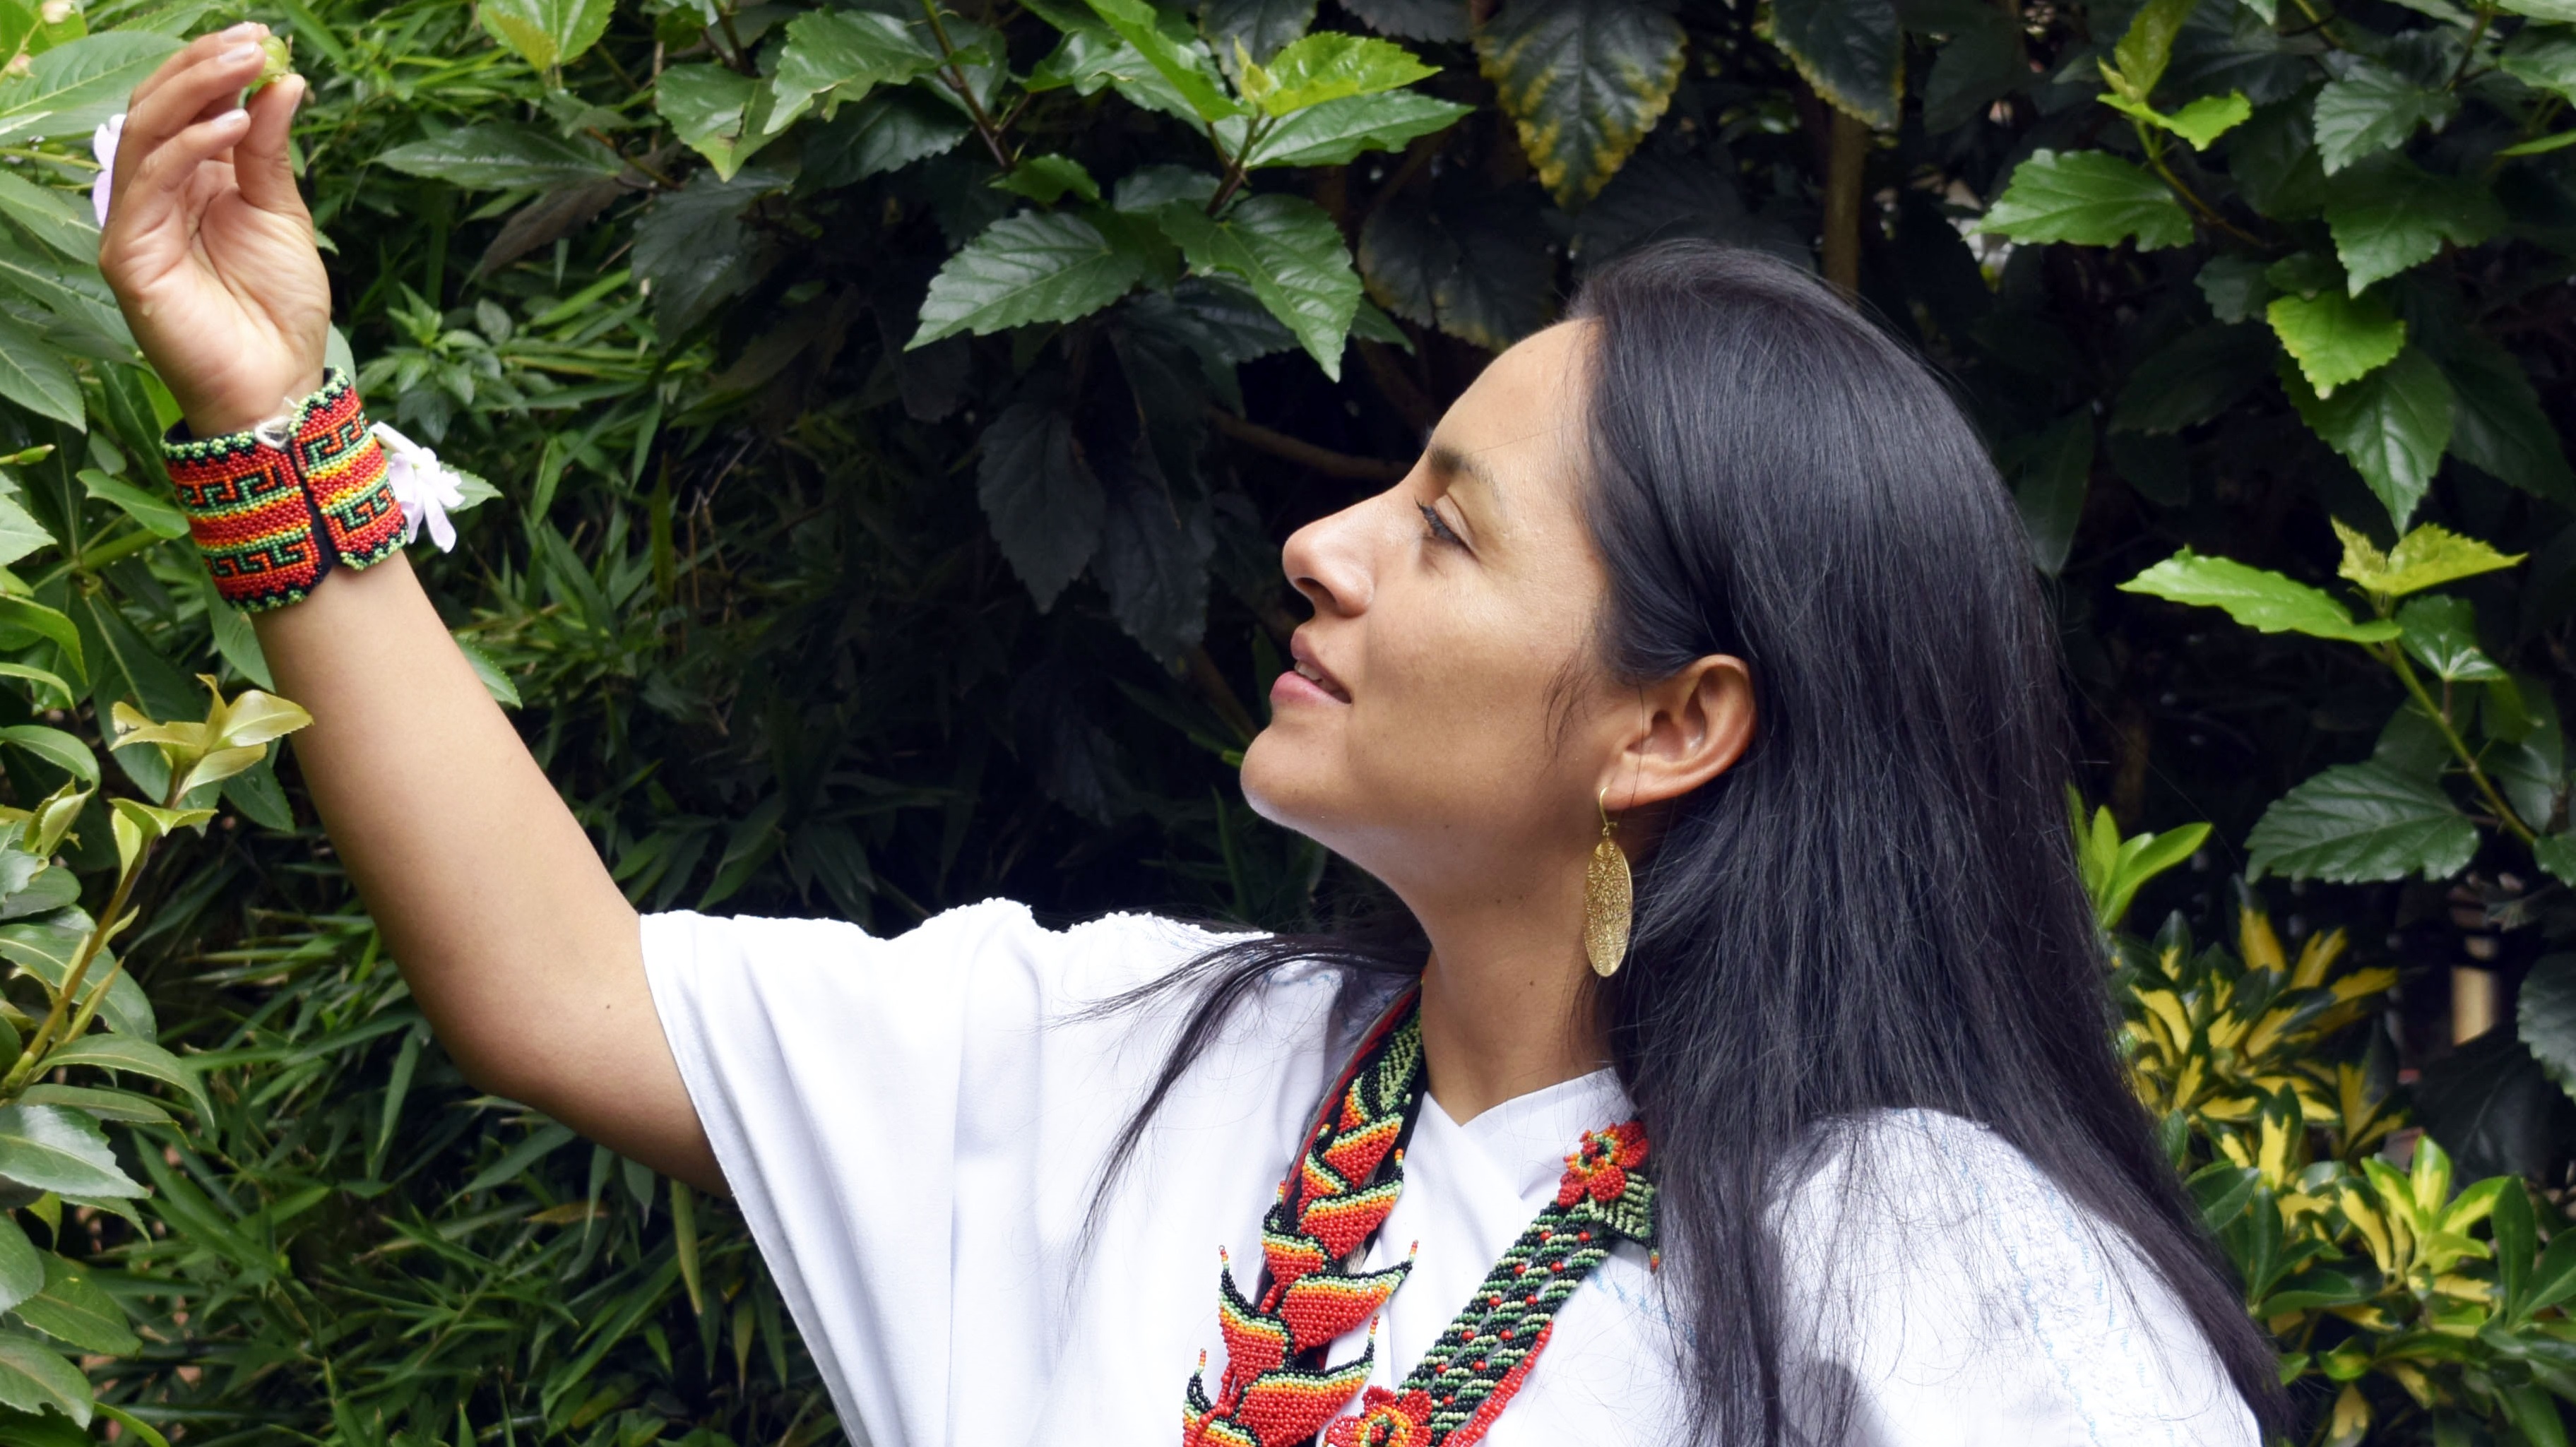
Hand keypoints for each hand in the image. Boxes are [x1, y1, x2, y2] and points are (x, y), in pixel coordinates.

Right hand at [98, 23, 327, 437]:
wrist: (278, 381)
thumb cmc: (280, 307)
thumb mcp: (283, 213)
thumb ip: (270, 150)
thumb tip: (281, 80)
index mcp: (192, 181)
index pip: (187, 107)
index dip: (215, 68)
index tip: (259, 35)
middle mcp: (156, 195)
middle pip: (158, 109)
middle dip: (202, 68)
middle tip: (250, 39)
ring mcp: (136, 222)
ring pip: (145, 134)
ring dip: (195, 91)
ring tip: (244, 64)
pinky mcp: (129, 252)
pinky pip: (150, 183)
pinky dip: (189, 147)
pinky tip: (233, 124)